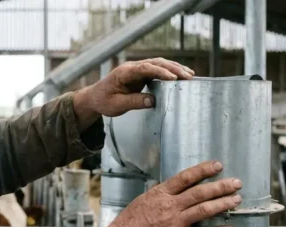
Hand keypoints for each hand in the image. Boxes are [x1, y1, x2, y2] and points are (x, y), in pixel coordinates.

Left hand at [73, 58, 193, 125]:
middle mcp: (132, 67)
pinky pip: (157, 69)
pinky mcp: (141, 73)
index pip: (145, 68)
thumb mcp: (116, 105)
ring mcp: (137, 69)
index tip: (173, 78)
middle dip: (173, 68)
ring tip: (190, 75)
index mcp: (124, 72)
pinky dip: (170, 71)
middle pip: (155, 63)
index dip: (160, 72)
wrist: (95, 97)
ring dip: (174, 68)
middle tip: (188, 76)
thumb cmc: (104, 101)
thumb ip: (134, 102)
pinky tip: (181, 75)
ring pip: (158, 64)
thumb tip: (153, 101)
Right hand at [94, 160, 240, 226]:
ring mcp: (175, 222)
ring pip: (204, 210)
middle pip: (200, 192)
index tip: (218, 165)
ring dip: (222, 204)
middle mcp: (170, 206)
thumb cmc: (128, 223)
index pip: (185, 177)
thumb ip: (161, 196)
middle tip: (236, 183)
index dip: (203, 170)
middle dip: (221, 186)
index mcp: (160, 194)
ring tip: (236, 200)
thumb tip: (174, 190)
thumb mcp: (143, 201)